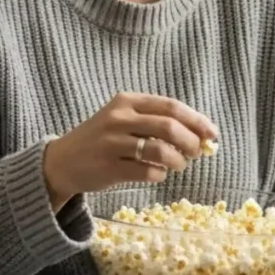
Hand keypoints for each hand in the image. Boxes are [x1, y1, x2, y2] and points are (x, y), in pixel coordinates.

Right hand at [42, 92, 218, 210]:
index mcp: (128, 101)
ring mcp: (112, 143)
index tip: (212, 133)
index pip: (171, 106)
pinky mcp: (108, 167)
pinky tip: (158, 174)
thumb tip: (201, 135)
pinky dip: (160, 174)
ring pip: (160, 150)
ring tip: (178, 164)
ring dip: (178, 160)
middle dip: (191, 141)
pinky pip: (147, 171)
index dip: (197, 120)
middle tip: (197, 152)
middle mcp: (119, 118)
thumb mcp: (125, 119)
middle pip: (169, 126)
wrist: (62, 161)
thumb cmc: (103, 139)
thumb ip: (158, 122)